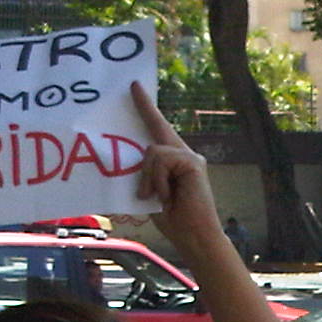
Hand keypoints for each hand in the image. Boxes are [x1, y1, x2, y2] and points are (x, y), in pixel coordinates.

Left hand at [128, 82, 222, 253]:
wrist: (193, 236)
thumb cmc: (172, 219)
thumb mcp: (149, 191)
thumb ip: (142, 172)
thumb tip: (128, 159)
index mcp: (171, 160)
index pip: (156, 128)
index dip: (146, 107)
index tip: (135, 87)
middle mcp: (183, 153)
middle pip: (155, 127)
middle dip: (144, 106)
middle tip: (133, 85)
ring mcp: (190, 156)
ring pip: (152, 150)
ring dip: (148, 177)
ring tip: (155, 197)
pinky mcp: (193, 162)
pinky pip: (161, 160)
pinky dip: (158, 180)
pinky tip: (166, 195)